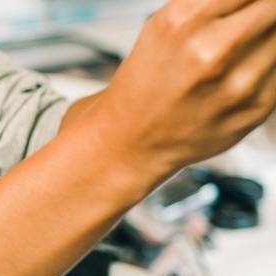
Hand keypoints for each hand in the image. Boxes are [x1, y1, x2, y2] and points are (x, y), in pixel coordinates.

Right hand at [84, 0, 275, 186]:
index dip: (251, 1)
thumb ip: (213, 2)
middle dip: (264, 11)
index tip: (247, 8)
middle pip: (272, 7)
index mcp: (184, 21)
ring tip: (239, 51)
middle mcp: (211, 51)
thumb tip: (252, 2)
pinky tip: (243, 74)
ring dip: (268, 37)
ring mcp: (238, 82)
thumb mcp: (164, 24)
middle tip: (247, 25)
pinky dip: (268, 64)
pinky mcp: (257, 107)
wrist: (131, 142)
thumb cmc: (146, 82)